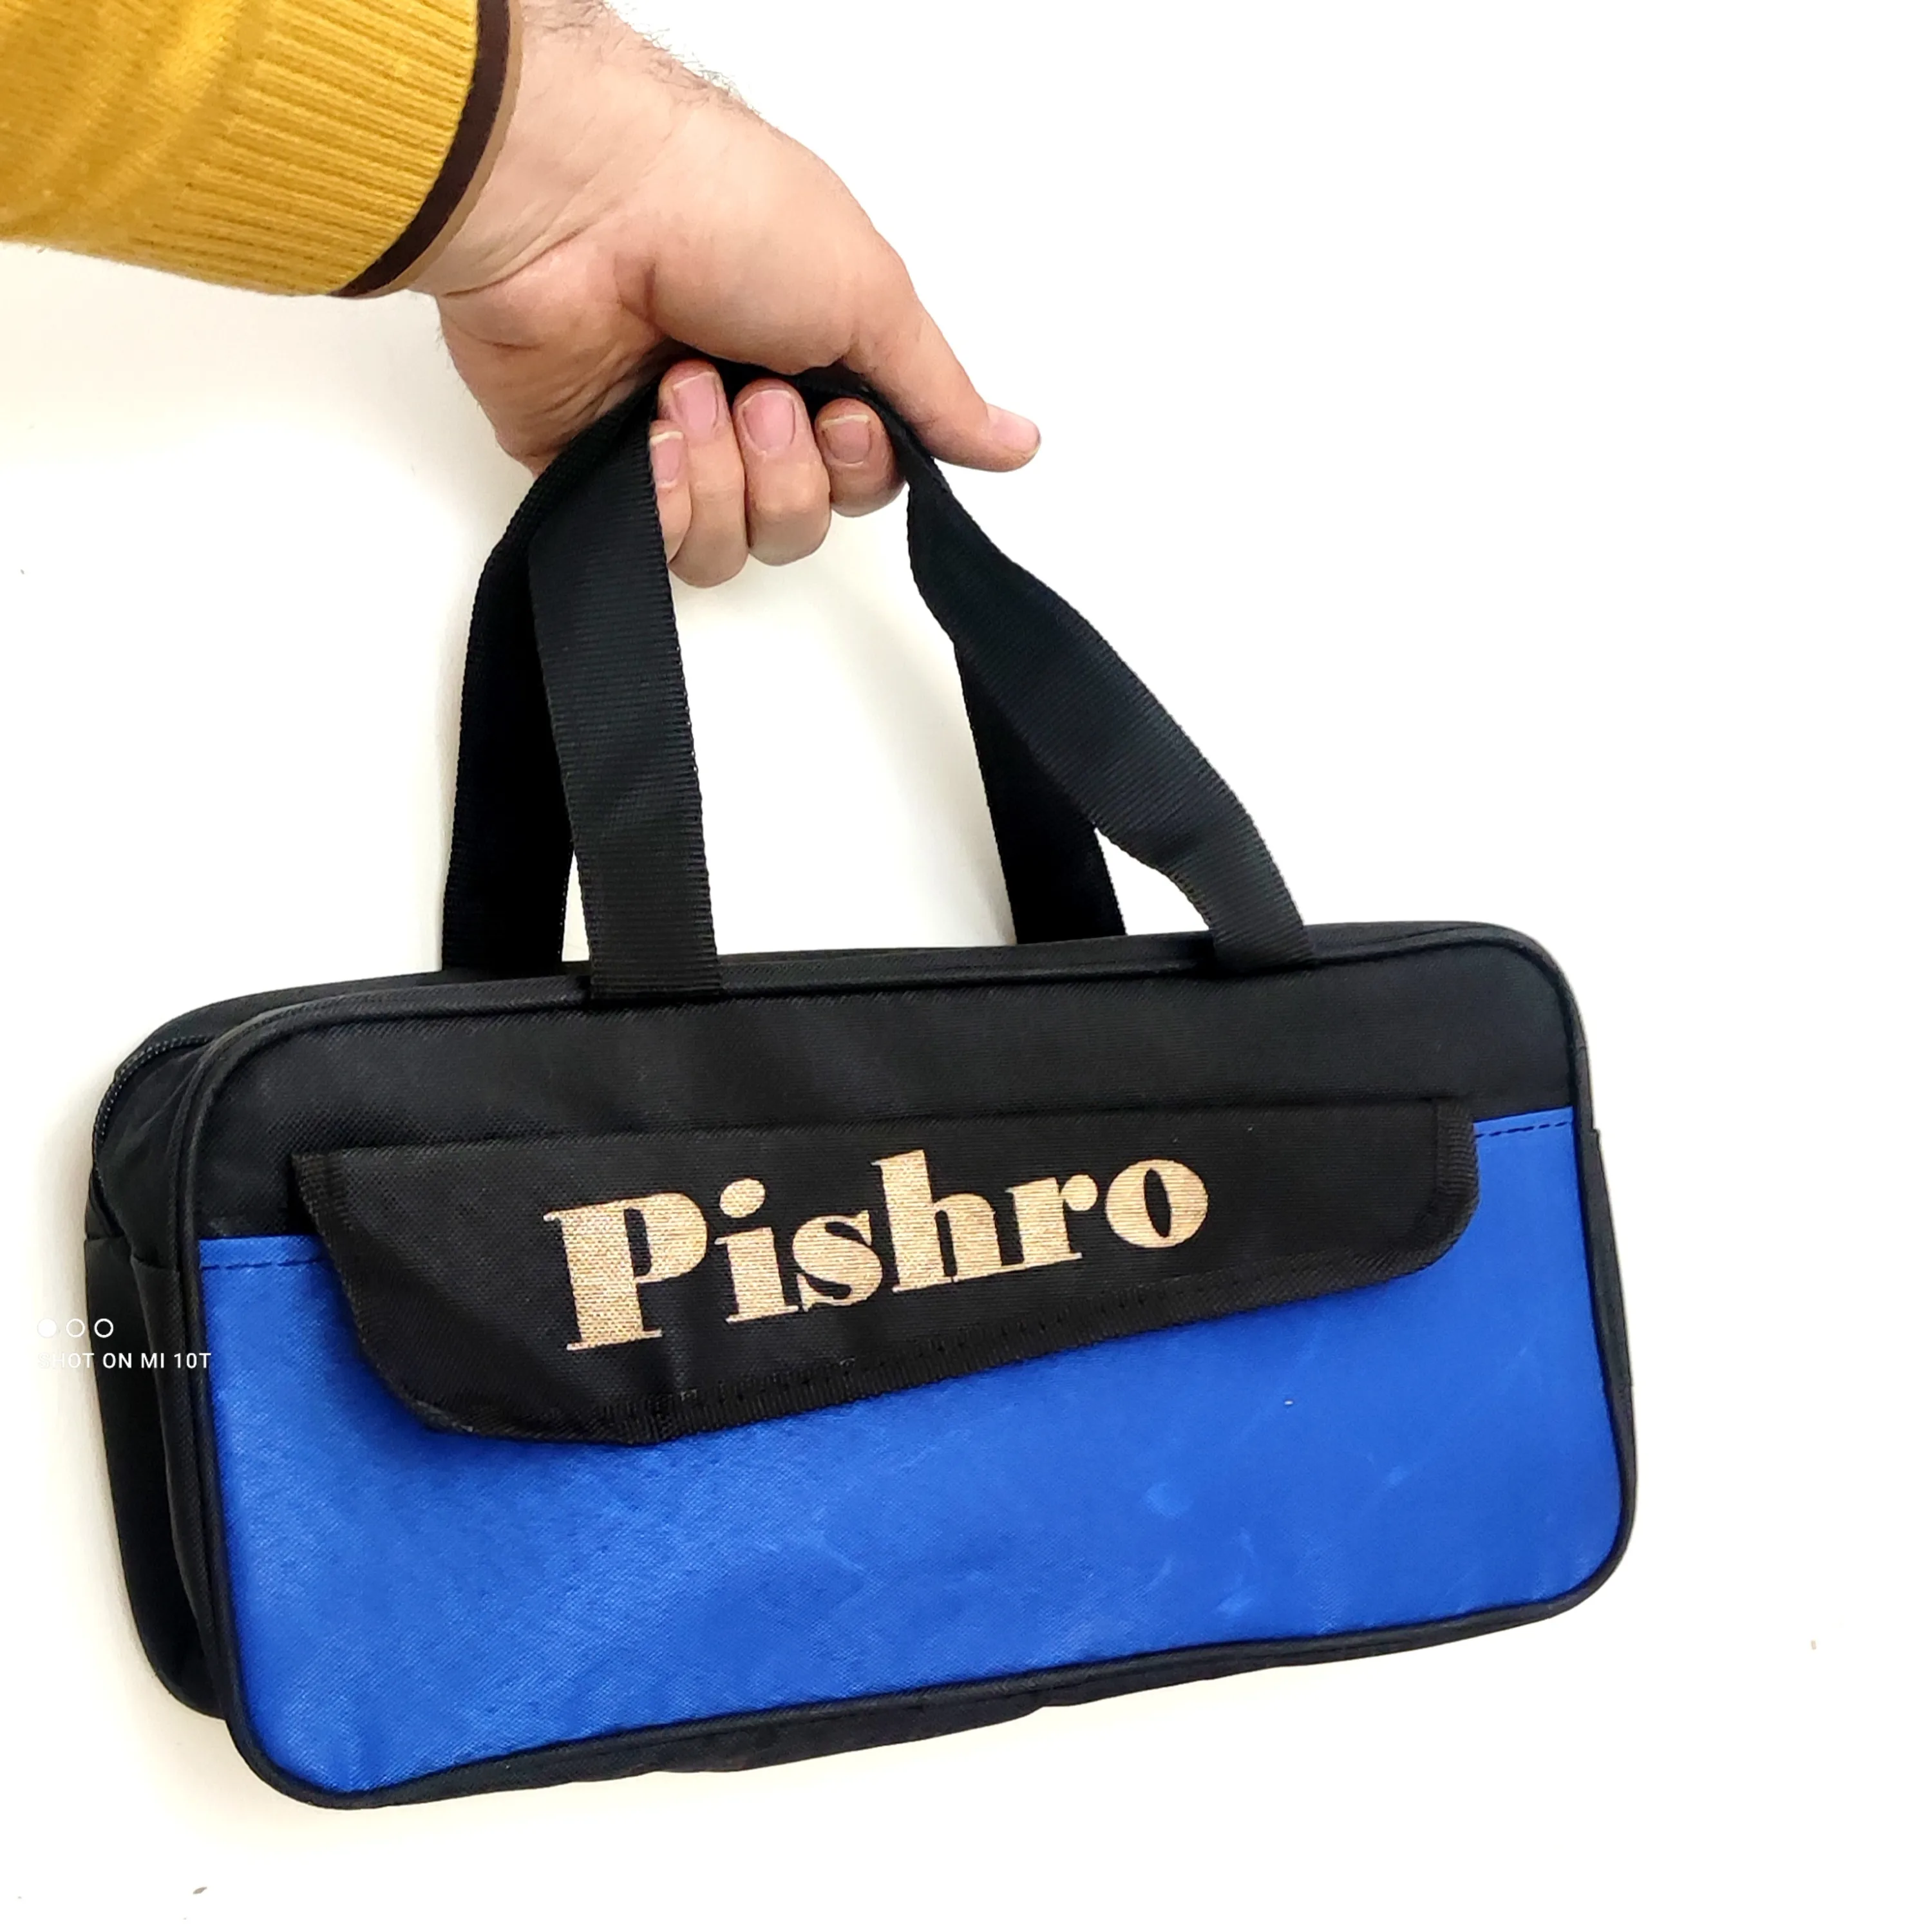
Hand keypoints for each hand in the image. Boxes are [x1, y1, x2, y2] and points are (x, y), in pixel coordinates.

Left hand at [412, 0, 1038, 584]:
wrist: (579, 206)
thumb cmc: (722, 213)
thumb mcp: (871, 295)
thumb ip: (938, 394)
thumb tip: (1015, 444)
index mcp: (812, 359)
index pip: (865, 476)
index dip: (861, 468)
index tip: (842, 415)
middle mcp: (745, 408)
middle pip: (805, 521)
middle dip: (790, 470)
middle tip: (758, 392)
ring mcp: (674, 445)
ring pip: (737, 546)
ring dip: (727, 475)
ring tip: (688, 387)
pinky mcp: (602, 476)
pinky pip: (663, 548)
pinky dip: (668, 497)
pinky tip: (651, 431)